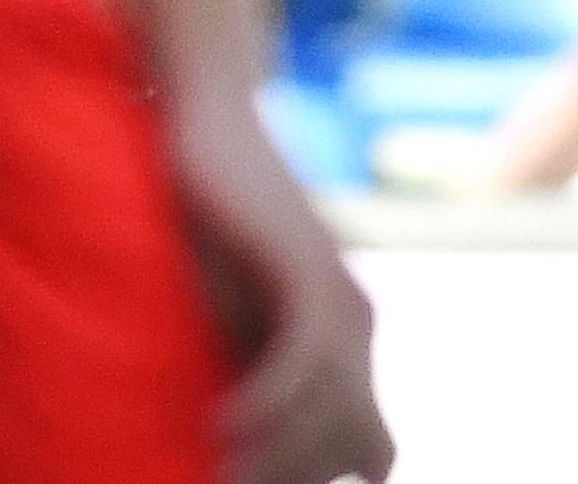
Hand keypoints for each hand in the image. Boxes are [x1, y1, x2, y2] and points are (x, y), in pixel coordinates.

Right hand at [166, 93, 395, 483]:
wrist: (210, 129)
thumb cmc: (207, 228)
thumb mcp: (225, 323)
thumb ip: (239, 377)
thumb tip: (225, 457)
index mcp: (345, 348)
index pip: (370, 452)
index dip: (321, 480)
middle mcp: (356, 328)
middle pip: (352, 444)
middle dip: (291, 477)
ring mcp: (338, 297)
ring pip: (329, 409)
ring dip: (274, 456)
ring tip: (216, 477)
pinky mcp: (305, 268)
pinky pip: (302, 355)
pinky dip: (266, 401)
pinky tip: (219, 427)